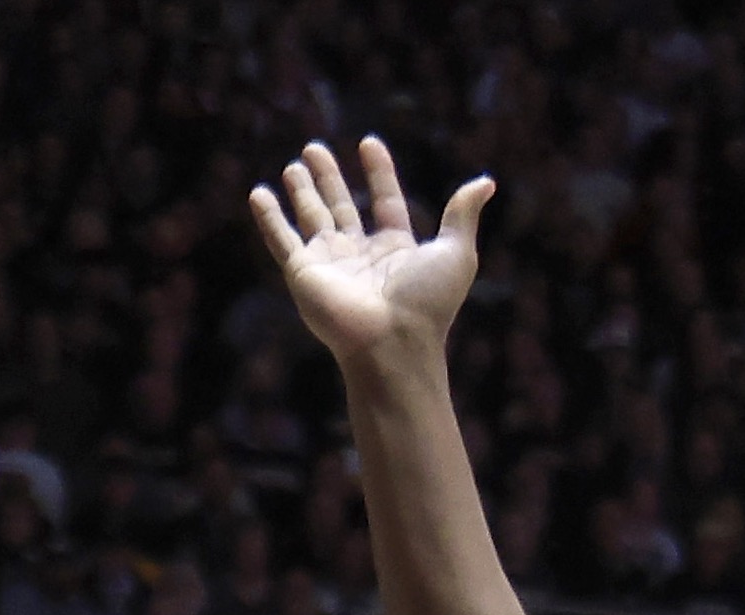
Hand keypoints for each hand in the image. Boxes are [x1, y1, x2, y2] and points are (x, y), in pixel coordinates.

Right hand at [249, 138, 490, 367]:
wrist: (392, 341)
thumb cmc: (428, 301)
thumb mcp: (455, 253)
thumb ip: (463, 215)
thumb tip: (486, 182)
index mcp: (398, 251)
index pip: (386, 203)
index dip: (379, 174)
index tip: (369, 143)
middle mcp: (362, 255)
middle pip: (343, 207)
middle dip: (330, 178)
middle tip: (316, 148)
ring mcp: (331, 263)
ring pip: (312, 217)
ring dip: (303, 191)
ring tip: (295, 165)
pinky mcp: (303, 272)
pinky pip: (281, 238)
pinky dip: (269, 216)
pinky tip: (258, 193)